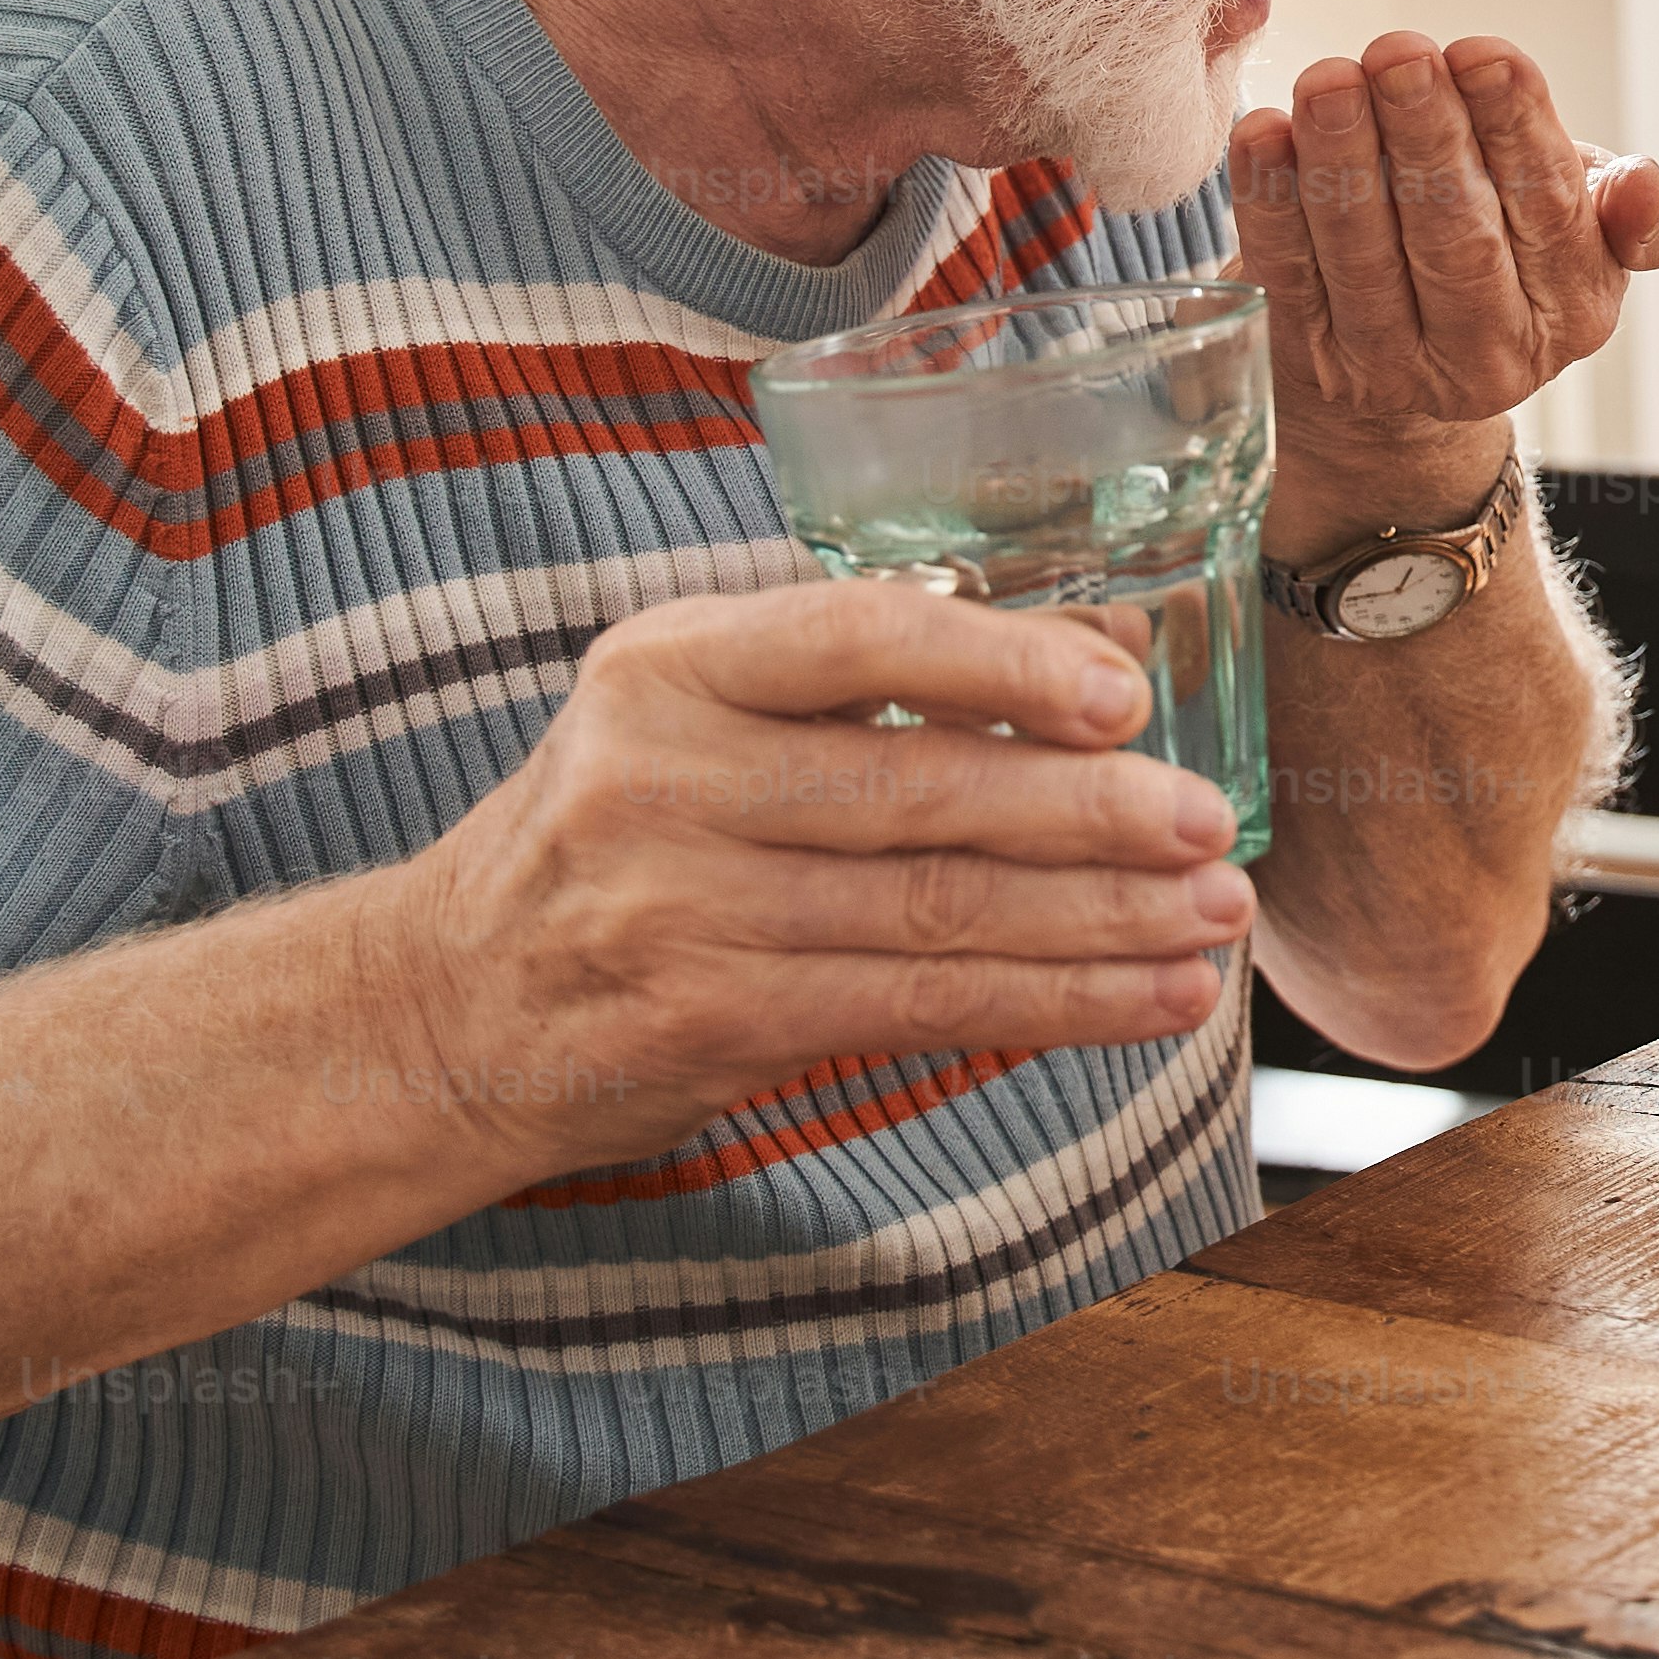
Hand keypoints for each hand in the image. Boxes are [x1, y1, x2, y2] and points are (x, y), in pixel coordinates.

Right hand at [398, 575, 1256, 1174]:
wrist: (445, 1007)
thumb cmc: (620, 838)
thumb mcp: (701, 718)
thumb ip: (876, 685)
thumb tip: (1117, 657)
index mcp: (671, 663)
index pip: (855, 636)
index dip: (1001, 662)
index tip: (1126, 697)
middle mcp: (663, 775)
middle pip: (919, 789)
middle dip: (1090, 813)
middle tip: (1213, 826)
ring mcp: (677, 907)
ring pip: (936, 913)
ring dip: (1100, 923)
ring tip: (1212, 922)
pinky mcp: (706, 1022)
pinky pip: (917, 1010)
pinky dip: (1053, 1006)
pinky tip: (1146, 1001)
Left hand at [1230, 30, 1658, 514]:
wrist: (1413, 370)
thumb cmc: (1511, 248)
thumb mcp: (1588, 227)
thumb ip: (1635, 207)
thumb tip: (1645, 189)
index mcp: (1574, 307)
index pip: (1548, 208)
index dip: (1515, 126)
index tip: (1481, 52)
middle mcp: (1490, 353)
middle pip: (1456, 235)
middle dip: (1426, 137)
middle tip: (1400, 52)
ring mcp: (1393, 367)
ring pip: (1364, 256)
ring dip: (1342, 160)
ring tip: (1329, 78)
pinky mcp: (1311, 364)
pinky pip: (1286, 275)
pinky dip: (1269, 202)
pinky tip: (1264, 133)